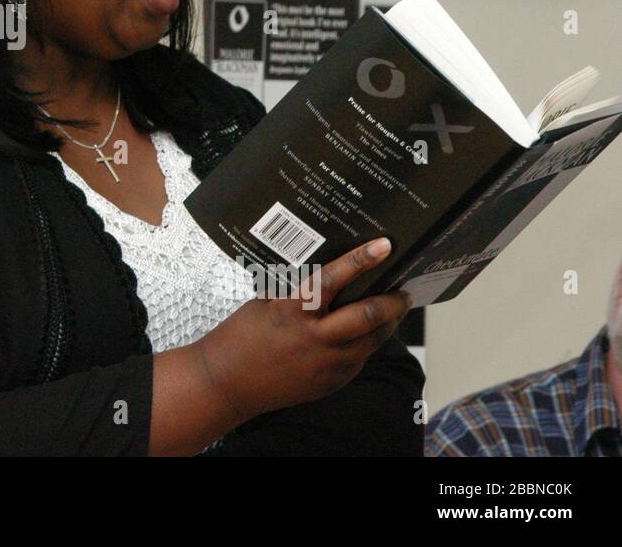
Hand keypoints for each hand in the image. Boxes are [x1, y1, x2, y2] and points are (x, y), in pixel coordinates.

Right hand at [196, 236, 411, 423]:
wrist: (226, 382)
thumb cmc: (241, 338)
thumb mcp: (266, 304)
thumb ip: (298, 293)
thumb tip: (329, 276)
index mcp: (292, 311)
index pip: (333, 279)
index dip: (360, 260)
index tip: (383, 246)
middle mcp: (314, 338)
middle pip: (367, 315)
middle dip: (392, 300)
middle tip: (402, 289)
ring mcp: (326, 364)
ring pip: (373, 339)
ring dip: (388, 322)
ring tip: (395, 308)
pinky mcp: (332, 381)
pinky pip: (359, 358)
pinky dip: (367, 342)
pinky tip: (368, 332)